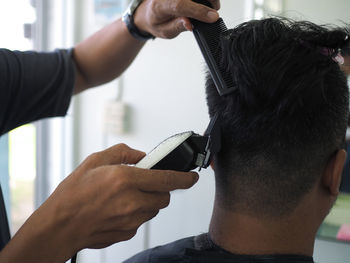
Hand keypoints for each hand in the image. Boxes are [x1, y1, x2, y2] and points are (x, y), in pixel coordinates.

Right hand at [52, 144, 198, 250]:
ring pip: (154, 209)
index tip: (192, 177)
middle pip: (165, 196)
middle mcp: (132, 201)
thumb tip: (141, 155)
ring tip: (126, 197)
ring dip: (148, 201)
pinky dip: (136, 213)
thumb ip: (123, 154)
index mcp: (125, 179)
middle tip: (144, 184)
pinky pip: (141, 221)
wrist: (59, 226)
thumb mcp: (95, 161)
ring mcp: (131, 220)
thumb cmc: (73, 194)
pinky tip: (118, 209)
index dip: (185, 178)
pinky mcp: (128, 233)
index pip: (168, 179)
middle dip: (160, 189)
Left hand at [134, 0, 220, 38]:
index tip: (212, 17)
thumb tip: (190, 25)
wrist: (149, 12)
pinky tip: (206, 2)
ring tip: (212, 8)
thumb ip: (177, 27)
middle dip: (209, 1)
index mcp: (159, 6)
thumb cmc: (156, 21)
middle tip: (214, 13)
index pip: (180, 5)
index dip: (198, 11)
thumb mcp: (164, 31)